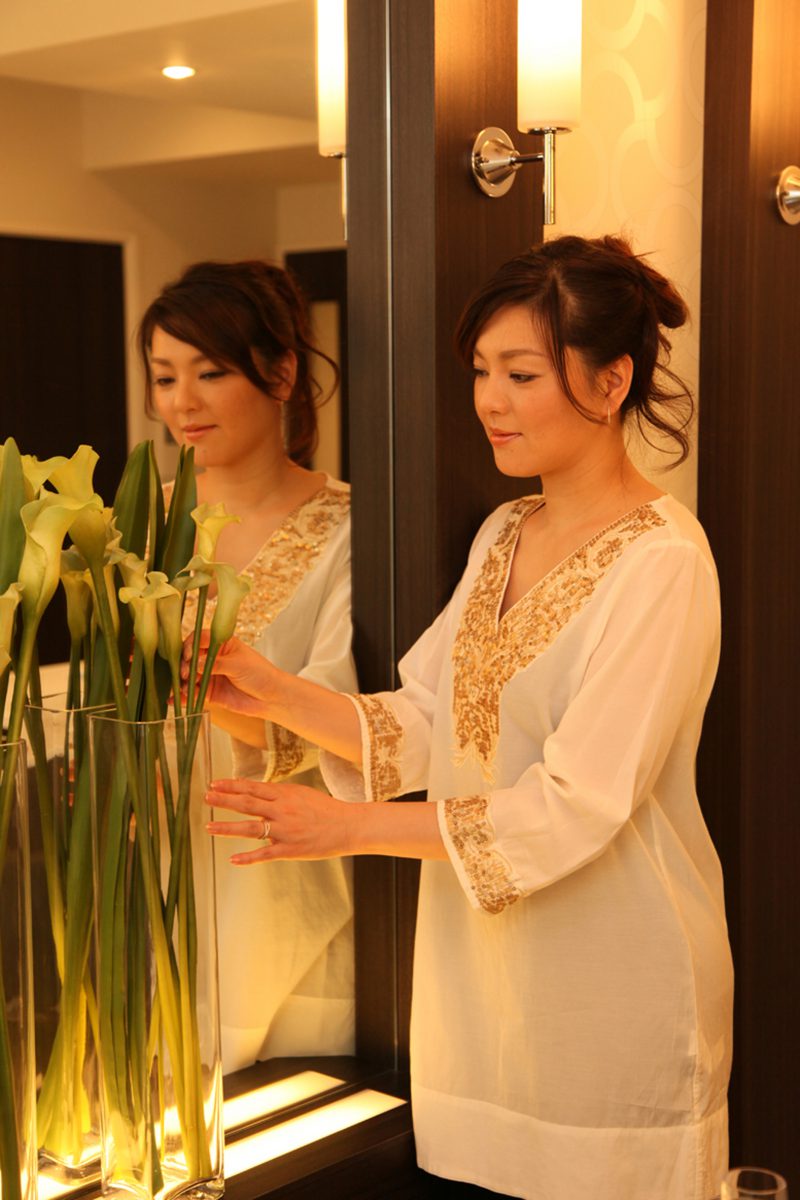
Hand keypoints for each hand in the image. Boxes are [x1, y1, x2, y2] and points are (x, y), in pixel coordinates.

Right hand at [182, 632, 281, 719]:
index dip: (190, 646)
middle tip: (185, 674)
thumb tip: (194, 664)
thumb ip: (216, 664)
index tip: (188, 656)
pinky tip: (175, 700)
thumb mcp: (238, 664)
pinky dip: (183, 697)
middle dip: (184, 665)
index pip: (200, 639)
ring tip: (182, 688)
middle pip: (190, 658)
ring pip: (190, 676)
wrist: (271, 698)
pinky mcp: (209, 692)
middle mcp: (213, 658)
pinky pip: (192, 693)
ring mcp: (211, 675)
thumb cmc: (260, 674)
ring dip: (182, 681)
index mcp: (222, 644)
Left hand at [205, 777, 353, 864]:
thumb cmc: (323, 809)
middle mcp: (282, 810)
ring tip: (209, 827)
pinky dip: (248, 857)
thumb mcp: (300, 794)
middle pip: (248, 804)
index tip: (214, 784)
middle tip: (206, 798)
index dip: (232, 785)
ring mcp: (285, 830)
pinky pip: (265, 853)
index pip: (252, 787)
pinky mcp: (290, 849)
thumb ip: (276, 793)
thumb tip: (252, 789)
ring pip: (251, 829)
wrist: (347, 826)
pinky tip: (233, 859)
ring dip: (228, 827)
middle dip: (225, 800)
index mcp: (285, 795)